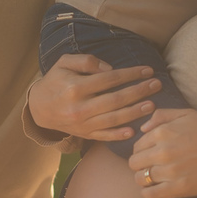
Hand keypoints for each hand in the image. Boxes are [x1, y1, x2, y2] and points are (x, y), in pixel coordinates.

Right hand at [28, 54, 160, 141]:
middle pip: (116, 100)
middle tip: (157, 85)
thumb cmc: (56, 81)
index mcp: (76, 87)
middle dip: (139, 92)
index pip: (110, 79)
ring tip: (152, 105)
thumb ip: (87, 61)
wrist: (39, 108)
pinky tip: (134, 130)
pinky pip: (104, 136)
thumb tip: (110, 69)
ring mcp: (82, 124)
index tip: (148, 70)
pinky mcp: (84, 134)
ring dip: (135, 112)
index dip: (131, 74)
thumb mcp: (64, 63)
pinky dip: (119, 135)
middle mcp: (80, 107)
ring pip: (113, 119)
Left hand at [127, 109, 196, 197]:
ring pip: (140, 179)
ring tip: (152, 178)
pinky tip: (154, 189)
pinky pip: (150, 195)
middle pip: (134, 163)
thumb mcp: (187, 114)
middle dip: (139, 164)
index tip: (149, 154)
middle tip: (148, 166)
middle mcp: (162, 152)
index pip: (137, 145)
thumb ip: (161, 116)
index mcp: (162, 132)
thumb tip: (142, 128)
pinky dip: (148, 193)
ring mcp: (170, 171)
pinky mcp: (178, 189)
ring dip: (143, 179)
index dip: (141, 150)